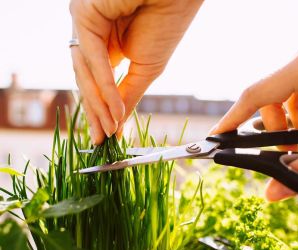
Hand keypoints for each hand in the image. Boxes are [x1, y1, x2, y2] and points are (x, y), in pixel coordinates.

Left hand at [70, 0, 203, 143]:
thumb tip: (117, 122)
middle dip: (95, 113)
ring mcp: (86, 25)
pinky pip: (93, 59)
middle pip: (87, 82)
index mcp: (107, 47)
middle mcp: (93, 36)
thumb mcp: (146, 70)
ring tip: (109, 129)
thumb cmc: (167, 25)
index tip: (106, 136)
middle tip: (101, 140)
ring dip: (99, 105)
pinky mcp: (84, 15)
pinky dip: (105, 87)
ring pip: (86, 73)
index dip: (101, 111)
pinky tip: (115, 110)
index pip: (97, 84)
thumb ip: (128, 95)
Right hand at [210, 54, 297, 200]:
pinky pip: (296, 97)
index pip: (253, 95)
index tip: (213, 137)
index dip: (230, 119)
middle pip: (269, 101)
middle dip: (274, 131)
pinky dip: (297, 118)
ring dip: (289, 127)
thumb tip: (271, 196)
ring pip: (284, 101)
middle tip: (286, 153)